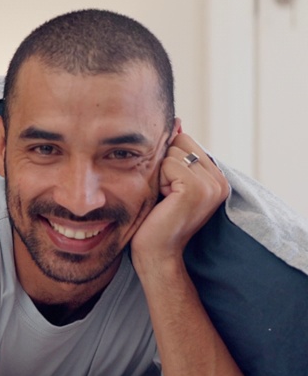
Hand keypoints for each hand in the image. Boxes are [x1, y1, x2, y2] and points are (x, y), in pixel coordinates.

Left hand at [131, 132, 228, 264]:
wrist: (156, 253)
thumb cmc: (155, 220)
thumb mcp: (167, 181)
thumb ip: (176, 155)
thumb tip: (177, 121)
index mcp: (217, 177)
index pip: (185, 142)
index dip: (167, 161)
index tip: (167, 189)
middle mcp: (220, 180)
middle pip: (179, 143)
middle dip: (163, 165)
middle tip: (164, 195)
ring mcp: (211, 184)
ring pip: (172, 153)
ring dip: (159, 174)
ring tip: (164, 199)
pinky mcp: (196, 189)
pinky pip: (168, 164)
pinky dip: (158, 180)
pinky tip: (163, 201)